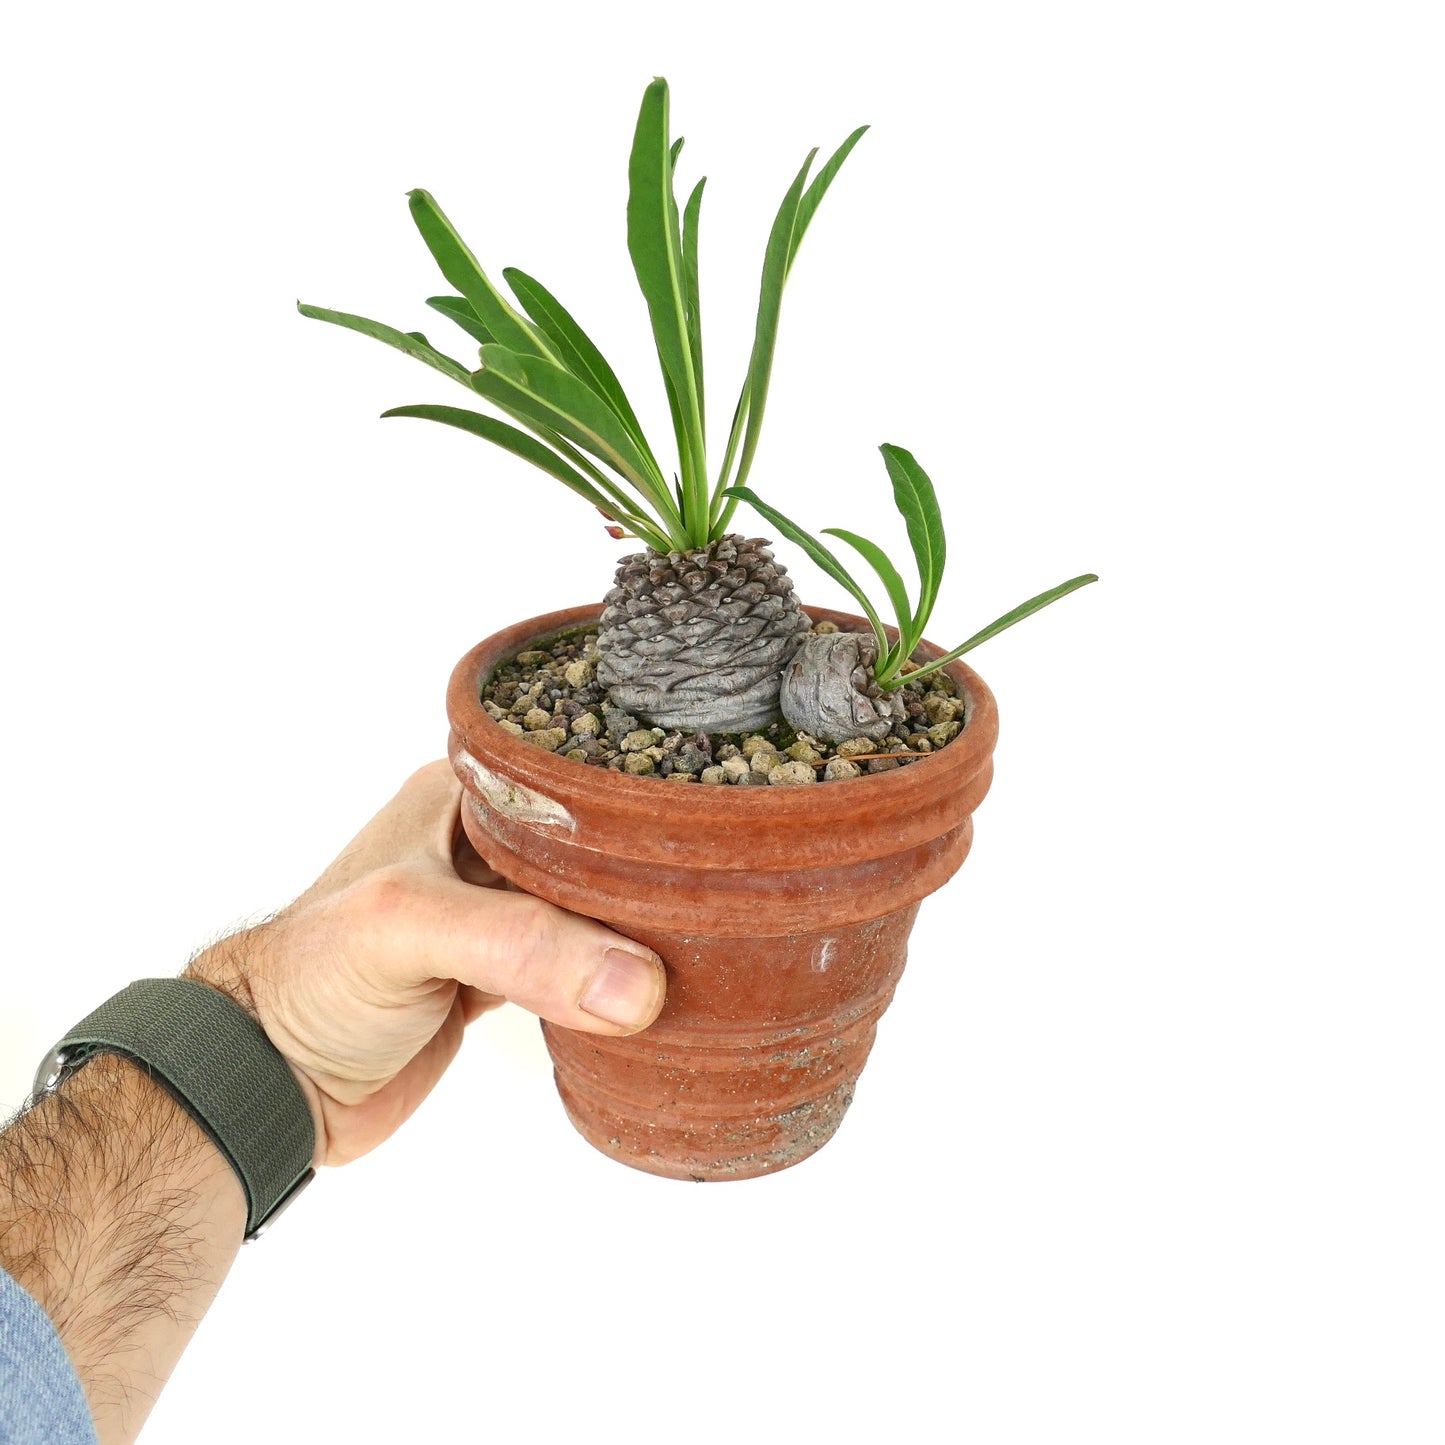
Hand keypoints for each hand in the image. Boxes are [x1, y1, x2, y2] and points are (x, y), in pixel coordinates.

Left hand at [186, 761, 665, 1166]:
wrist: (269, 1086)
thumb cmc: (311, 979)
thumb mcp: (411, 930)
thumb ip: (524, 946)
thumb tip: (638, 985)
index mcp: (460, 798)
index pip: (569, 783)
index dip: (634, 801)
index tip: (707, 825)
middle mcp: (481, 847)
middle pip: (593, 850)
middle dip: (648, 872)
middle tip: (725, 886)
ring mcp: (492, 916)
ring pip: (589, 911)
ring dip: (633, 932)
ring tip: (709, 934)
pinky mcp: (499, 980)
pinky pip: (577, 969)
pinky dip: (611, 982)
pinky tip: (656, 988)